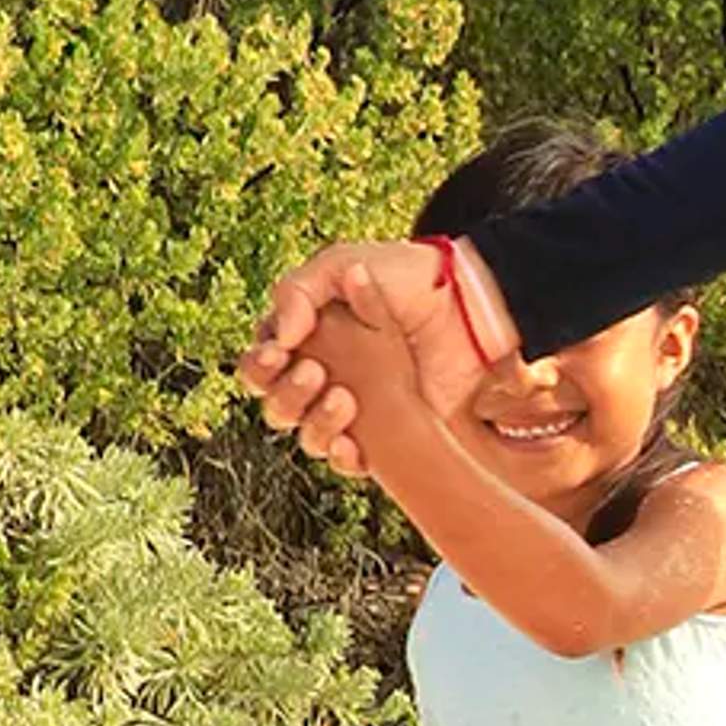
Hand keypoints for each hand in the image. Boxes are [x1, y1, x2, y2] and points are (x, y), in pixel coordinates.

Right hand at [235, 234, 499, 471]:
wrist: (465, 305)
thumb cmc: (404, 278)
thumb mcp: (344, 265)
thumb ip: (298, 292)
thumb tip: (280, 338)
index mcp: (302, 339)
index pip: (260, 365)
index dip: (261, 365)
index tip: (281, 352)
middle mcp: (320, 377)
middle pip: (276, 405)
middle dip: (288, 392)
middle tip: (317, 371)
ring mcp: (350, 408)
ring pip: (307, 435)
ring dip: (315, 422)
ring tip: (345, 397)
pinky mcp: (381, 435)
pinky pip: (346, 459)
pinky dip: (342, 454)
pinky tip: (353, 442)